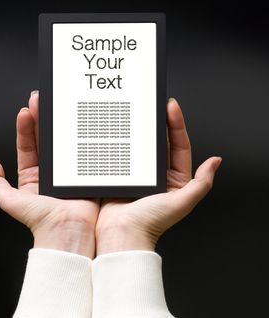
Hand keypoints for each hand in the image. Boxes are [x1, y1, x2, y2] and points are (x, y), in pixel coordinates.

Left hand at [0, 91, 98, 258]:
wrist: (67, 232)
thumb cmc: (40, 221)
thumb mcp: (10, 201)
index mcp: (32, 175)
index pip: (27, 145)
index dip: (25, 128)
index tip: (25, 112)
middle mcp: (49, 170)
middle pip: (44, 139)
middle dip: (41, 119)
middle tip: (39, 101)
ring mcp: (66, 169)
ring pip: (61, 141)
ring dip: (58, 124)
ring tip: (54, 106)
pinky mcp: (82, 171)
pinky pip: (80, 151)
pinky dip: (79, 137)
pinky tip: (77, 124)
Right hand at [96, 98, 221, 254]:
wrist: (121, 233)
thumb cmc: (150, 222)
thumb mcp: (182, 202)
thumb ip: (201, 183)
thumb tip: (216, 161)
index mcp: (175, 179)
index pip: (179, 145)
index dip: (177, 125)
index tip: (172, 108)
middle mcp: (158, 174)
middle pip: (161, 141)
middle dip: (160, 122)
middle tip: (155, 104)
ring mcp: (139, 173)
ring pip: (142, 145)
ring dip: (142, 129)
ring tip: (140, 113)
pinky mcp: (123, 173)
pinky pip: (125, 152)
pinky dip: (124, 141)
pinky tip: (122, 130)